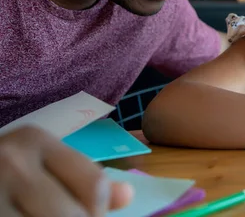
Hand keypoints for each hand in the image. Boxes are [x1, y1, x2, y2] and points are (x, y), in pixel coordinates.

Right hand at [0, 126, 132, 215]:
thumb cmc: (1, 168)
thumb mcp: (40, 161)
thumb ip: (83, 178)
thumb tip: (126, 197)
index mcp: (36, 140)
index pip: (92, 185)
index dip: (98, 210)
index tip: (89, 214)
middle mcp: (12, 163)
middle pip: (74, 215)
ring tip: (40, 215)